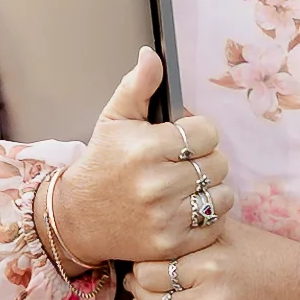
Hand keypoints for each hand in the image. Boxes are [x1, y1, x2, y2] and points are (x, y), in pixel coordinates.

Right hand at [41, 49, 231, 272]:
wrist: (77, 218)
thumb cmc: (100, 165)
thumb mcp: (113, 119)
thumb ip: (138, 85)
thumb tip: (152, 55)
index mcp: (146, 148)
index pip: (207, 132)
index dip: (197, 134)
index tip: (181, 141)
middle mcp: (157, 184)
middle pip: (218, 163)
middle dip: (203, 161)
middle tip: (181, 165)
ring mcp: (166, 217)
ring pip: (222, 194)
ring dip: (209, 190)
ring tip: (185, 188)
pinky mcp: (172, 243)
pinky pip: (215, 224)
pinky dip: (207, 217)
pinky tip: (185, 210)